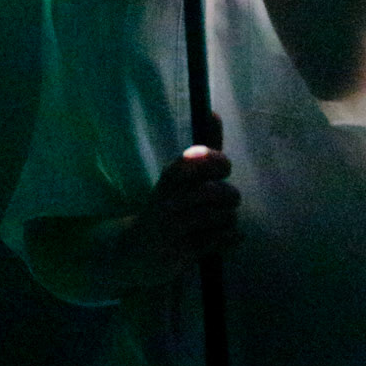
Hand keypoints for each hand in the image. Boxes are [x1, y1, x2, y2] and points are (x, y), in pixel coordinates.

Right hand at [128, 144, 241, 276]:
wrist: (133, 251)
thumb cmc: (166, 209)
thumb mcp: (177, 179)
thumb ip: (201, 152)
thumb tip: (213, 112)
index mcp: (169, 178)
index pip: (196, 161)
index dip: (217, 162)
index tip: (224, 170)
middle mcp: (169, 200)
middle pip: (214, 192)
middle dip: (230, 196)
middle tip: (230, 201)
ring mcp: (173, 228)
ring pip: (220, 217)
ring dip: (230, 219)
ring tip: (226, 220)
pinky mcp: (179, 253)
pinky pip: (217, 240)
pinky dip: (231, 237)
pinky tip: (232, 236)